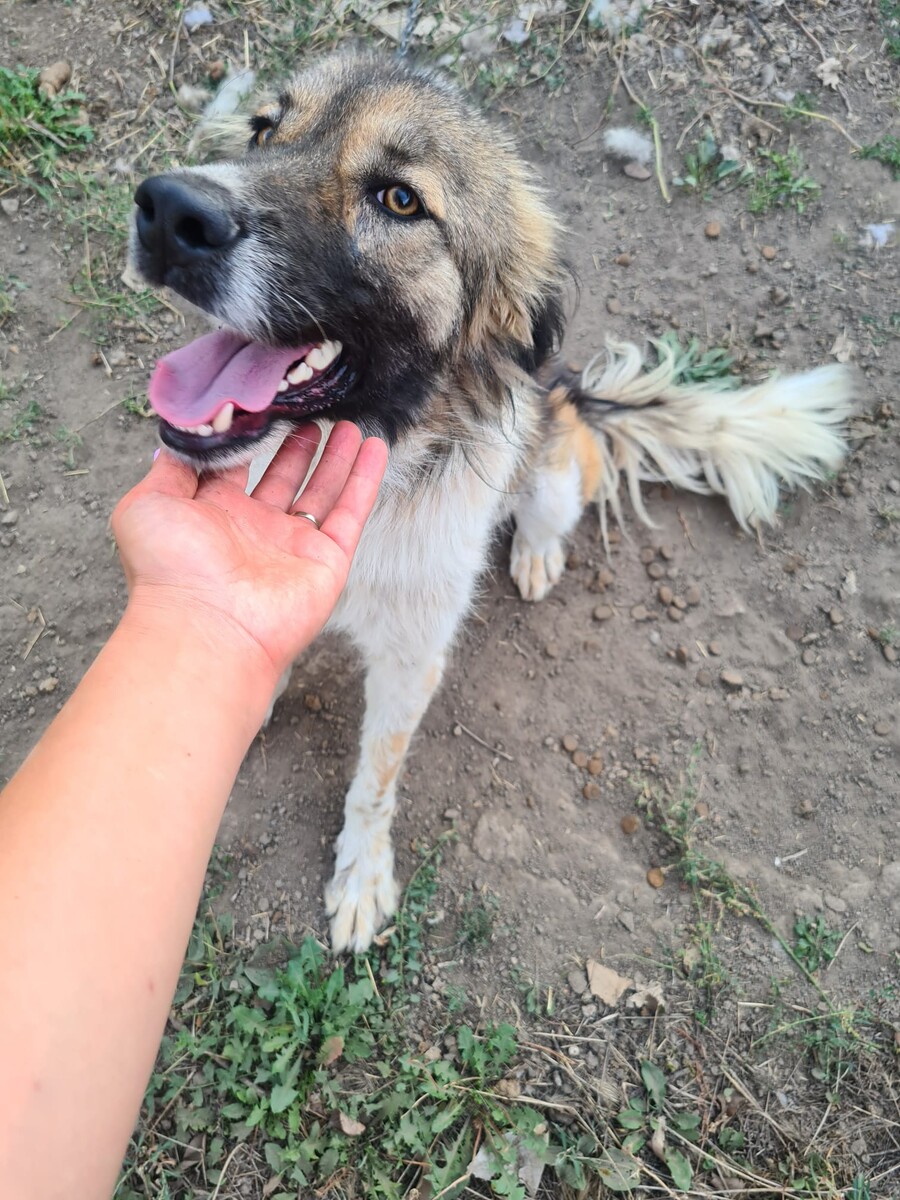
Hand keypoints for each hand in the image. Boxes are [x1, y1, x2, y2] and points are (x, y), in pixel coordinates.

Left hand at [111, 422, 386, 680]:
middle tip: (312, 411)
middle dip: (297, 446)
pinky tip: (374, 447)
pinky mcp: (326, 560)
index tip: (264, 401)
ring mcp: (292, 545)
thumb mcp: (148, 503)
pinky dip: (364, 480)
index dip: (251, 435)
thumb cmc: (169, 570)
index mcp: (212, 513)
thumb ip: (169, 466)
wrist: (206, 627)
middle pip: (283, 476)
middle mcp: (254, 528)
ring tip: (348, 423)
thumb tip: (181, 436)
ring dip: (335, 458)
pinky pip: (351, 513)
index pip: (236, 466)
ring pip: (321, 491)